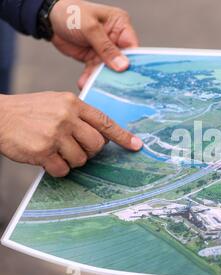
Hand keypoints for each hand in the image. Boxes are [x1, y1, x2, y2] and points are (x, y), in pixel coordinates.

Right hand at [0, 92, 142, 176]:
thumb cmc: (29, 112)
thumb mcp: (56, 103)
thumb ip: (78, 114)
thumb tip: (101, 135)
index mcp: (72, 103)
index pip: (104, 121)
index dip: (122, 136)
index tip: (136, 145)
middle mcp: (66, 117)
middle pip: (97, 145)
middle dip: (90, 152)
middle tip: (75, 148)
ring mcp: (55, 134)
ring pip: (81, 159)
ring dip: (72, 160)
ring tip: (56, 150)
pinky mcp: (43, 151)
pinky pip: (63, 169)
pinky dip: (57, 169)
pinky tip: (46, 158)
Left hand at [49, 0, 138, 88]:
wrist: (48, 18)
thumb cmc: (71, 13)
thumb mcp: (90, 28)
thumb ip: (106, 48)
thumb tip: (123, 66)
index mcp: (120, 25)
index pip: (133, 47)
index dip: (134, 62)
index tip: (132, 77)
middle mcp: (116, 38)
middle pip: (122, 61)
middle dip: (117, 74)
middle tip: (116, 87)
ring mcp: (105, 50)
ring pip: (108, 69)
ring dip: (102, 79)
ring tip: (97, 87)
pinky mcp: (94, 58)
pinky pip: (95, 71)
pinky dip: (90, 79)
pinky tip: (85, 84)